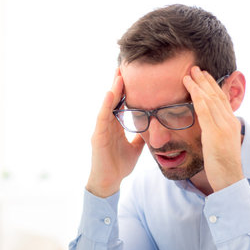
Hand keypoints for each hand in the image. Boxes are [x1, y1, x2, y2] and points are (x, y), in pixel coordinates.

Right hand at [86, 69, 144, 197]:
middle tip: (123, 67)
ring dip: (112, 91)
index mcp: (114, 127)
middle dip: (117, 85)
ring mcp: (100, 131)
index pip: (120, 104)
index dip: (125, 91)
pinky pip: (102, 119)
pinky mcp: (97, 138)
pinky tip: (111, 94)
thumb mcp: (135, 148)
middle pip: (112, 101)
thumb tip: (151, 128)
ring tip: (118, 76)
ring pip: (107, 106)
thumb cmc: (118, 166)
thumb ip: (140, 137)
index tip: (132, 76)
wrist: (108, 183)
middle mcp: (106, 125)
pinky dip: (106, 106)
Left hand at [183, 67, 243, 191]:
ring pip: (210, 99)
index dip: (212, 86)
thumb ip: (214, 134)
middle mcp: (229, 122)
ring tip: (190, 72)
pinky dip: (197, 96)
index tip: (204, 76)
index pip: (221, 100)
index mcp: (231, 124)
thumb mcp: (219, 145)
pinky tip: (190, 86)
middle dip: (205, 80)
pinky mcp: (215, 133)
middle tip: (195, 67)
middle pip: (216, 95)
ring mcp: (223, 126)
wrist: (230, 179)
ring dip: (199, 83)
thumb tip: (207, 129)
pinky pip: (204, 110)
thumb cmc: (223, 166)